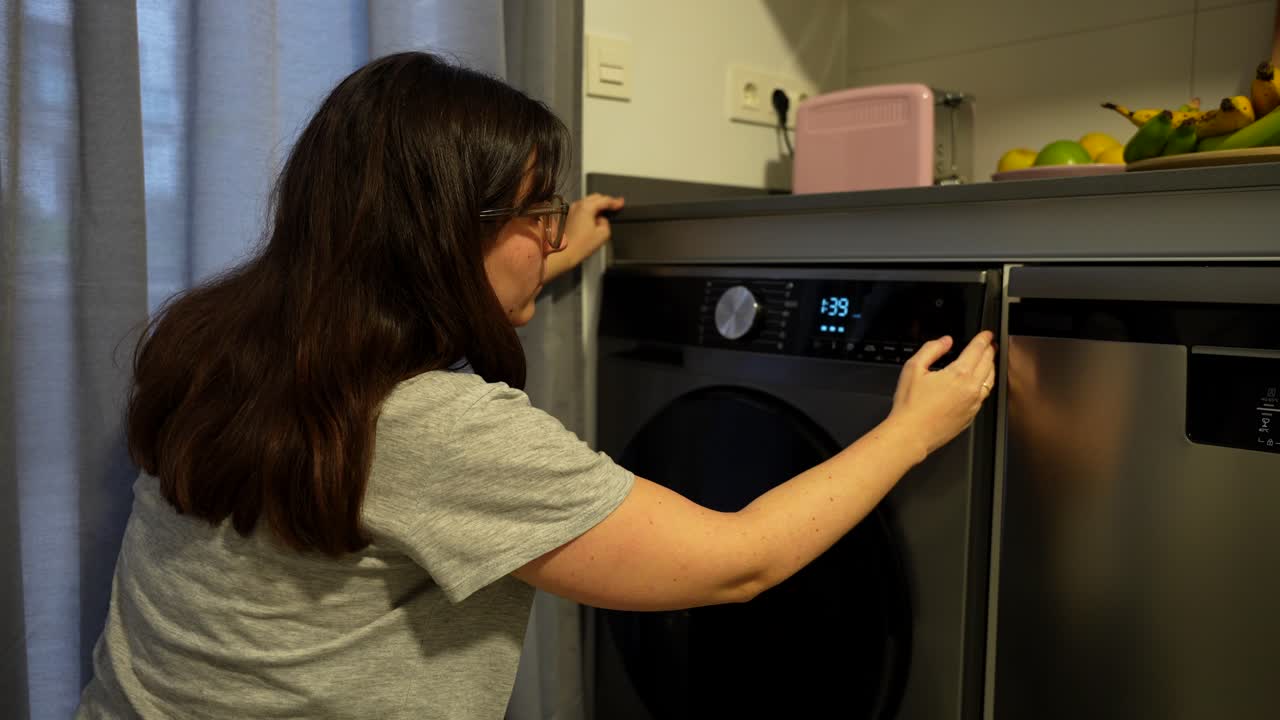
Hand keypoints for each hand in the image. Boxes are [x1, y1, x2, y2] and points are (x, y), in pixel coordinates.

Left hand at [543, 193, 624, 283]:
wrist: (565, 252)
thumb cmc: (580, 245)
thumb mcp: (603, 234)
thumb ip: (606, 222)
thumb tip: (602, 219)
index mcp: (587, 207)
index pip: (605, 200)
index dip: (615, 201)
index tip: (621, 203)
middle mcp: (578, 205)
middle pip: (596, 197)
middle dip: (606, 201)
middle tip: (615, 206)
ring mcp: (572, 209)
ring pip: (589, 202)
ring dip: (598, 205)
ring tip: (605, 213)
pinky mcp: (569, 215)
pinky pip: (583, 208)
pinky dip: (590, 210)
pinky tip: (595, 217)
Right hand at [885, 331, 995, 455]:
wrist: (911, 434)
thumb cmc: (910, 405)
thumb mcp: (913, 368)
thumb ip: (931, 349)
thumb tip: (945, 341)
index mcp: (959, 374)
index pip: (977, 350)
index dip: (983, 339)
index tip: (986, 334)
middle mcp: (971, 388)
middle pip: (988, 363)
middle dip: (990, 350)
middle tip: (990, 343)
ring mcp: (974, 404)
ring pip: (990, 380)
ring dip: (991, 366)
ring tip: (988, 359)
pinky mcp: (971, 416)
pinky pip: (984, 395)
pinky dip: (986, 383)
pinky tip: (979, 382)